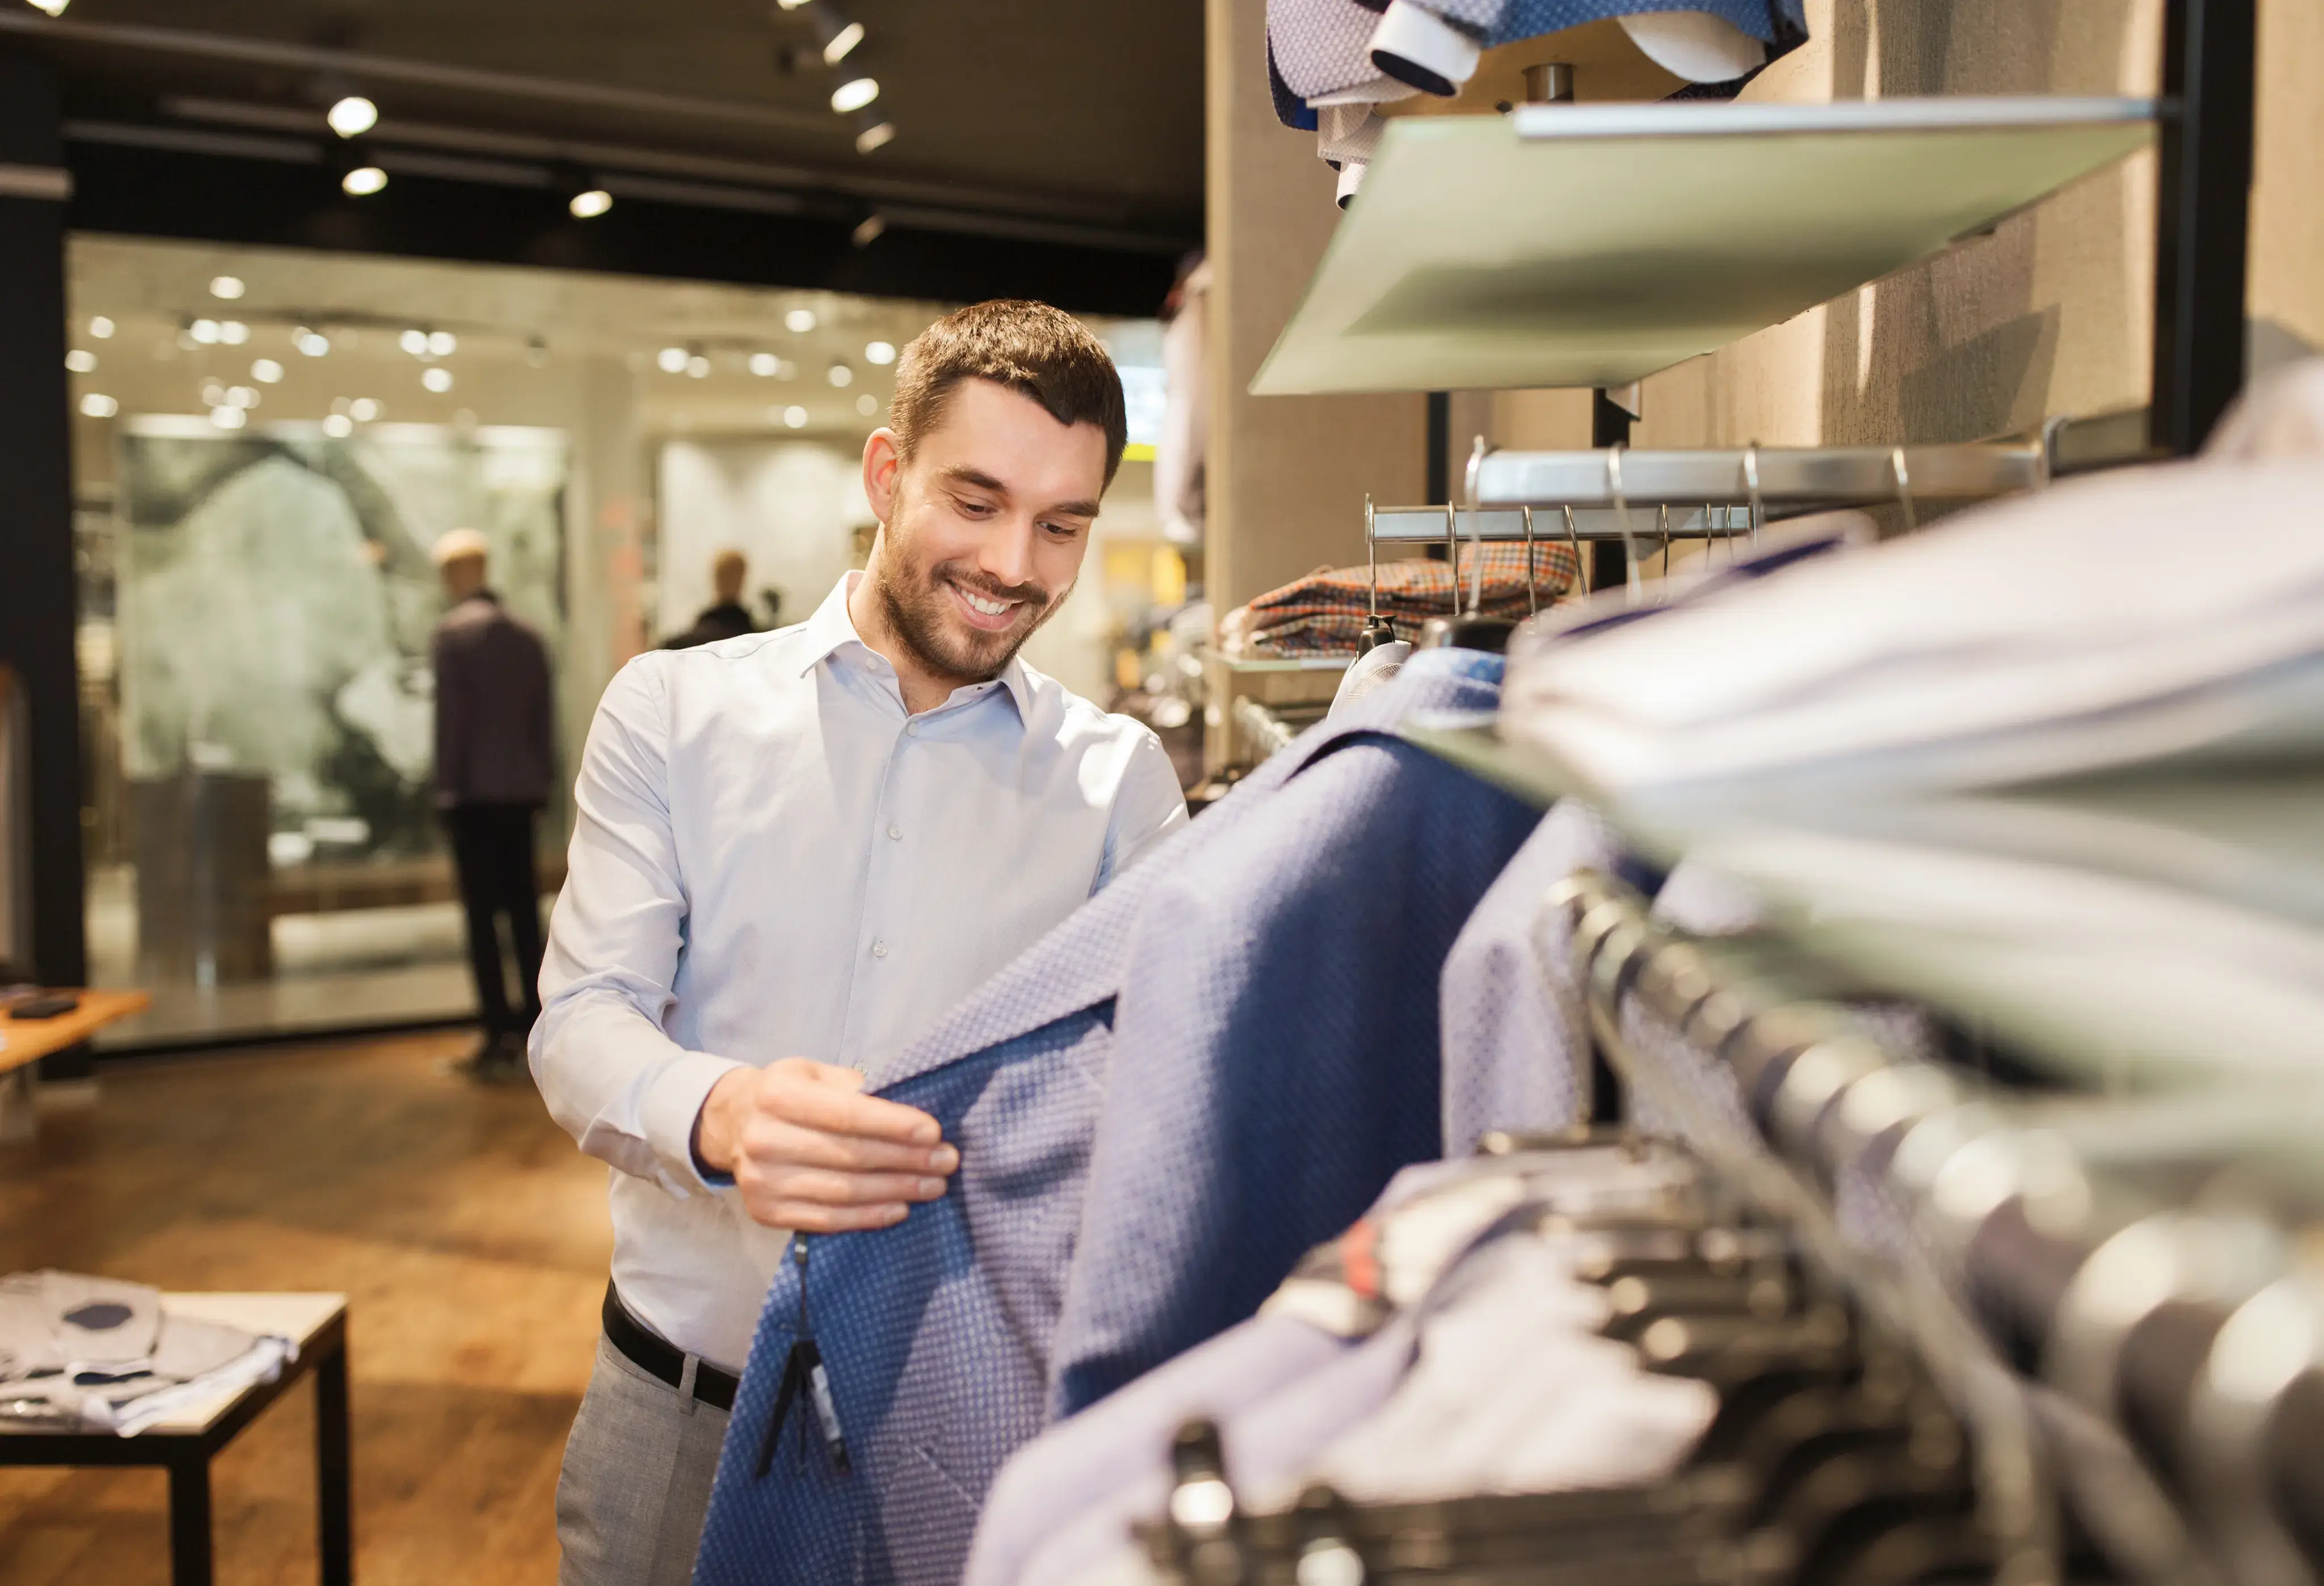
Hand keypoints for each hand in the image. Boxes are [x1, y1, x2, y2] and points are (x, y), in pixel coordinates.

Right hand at [693, 1059, 956, 1232]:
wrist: (733, 1124)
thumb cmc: (789, 1094)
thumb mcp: (815, 1074)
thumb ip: (857, 1088)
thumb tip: (914, 1106)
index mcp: (777, 1095)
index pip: (847, 1114)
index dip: (894, 1125)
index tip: (934, 1132)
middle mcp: (763, 1139)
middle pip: (850, 1156)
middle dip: (906, 1160)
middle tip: (946, 1161)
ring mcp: (761, 1180)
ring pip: (843, 1192)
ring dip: (896, 1191)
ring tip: (933, 1186)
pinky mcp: (766, 1212)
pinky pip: (827, 1219)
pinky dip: (868, 1217)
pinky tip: (899, 1208)